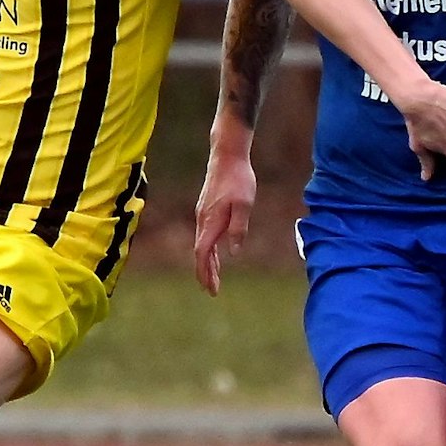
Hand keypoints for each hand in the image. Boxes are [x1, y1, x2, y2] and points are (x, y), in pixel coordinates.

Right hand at [193, 148, 258, 295]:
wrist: (227, 155)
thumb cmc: (238, 179)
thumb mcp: (244, 204)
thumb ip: (238, 228)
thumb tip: (233, 252)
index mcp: (211, 221)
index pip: (203, 253)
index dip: (205, 272)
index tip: (211, 288)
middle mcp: (202, 220)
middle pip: (200, 252)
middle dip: (205, 273)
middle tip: (212, 290)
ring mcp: (203, 214)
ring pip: (202, 244)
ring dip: (207, 263)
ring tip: (214, 278)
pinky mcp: (207, 209)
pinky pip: (205, 235)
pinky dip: (209, 249)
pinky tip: (216, 254)